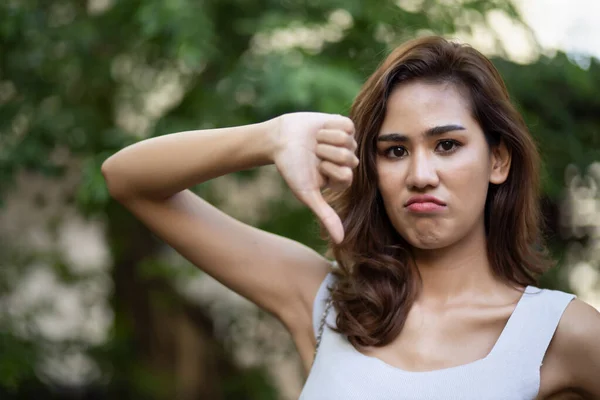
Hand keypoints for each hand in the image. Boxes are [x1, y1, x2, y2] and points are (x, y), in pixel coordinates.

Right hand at [271, 112, 357, 243]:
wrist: (280, 139)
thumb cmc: (292, 168)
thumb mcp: (307, 193)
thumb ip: (325, 216)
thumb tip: (341, 240)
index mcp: (341, 179)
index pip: (347, 176)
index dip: (328, 169)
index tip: (315, 168)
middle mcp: (346, 162)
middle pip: (349, 158)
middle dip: (327, 154)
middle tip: (314, 153)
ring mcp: (346, 143)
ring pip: (348, 141)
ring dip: (326, 139)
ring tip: (315, 141)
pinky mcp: (343, 125)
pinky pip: (348, 125)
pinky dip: (330, 126)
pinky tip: (321, 129)